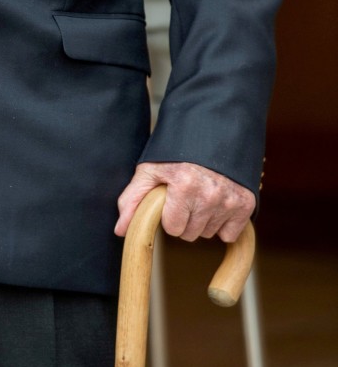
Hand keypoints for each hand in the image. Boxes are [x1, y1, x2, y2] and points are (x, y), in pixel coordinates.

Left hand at [114, 161, 254, 242]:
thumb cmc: (176, 152)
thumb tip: (120, 231)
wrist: (211, 132)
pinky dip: (223, 223)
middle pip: (191, 234)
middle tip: (185, 196)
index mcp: (184, 186)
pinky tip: (216, 204)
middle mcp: (210, 195)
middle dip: (185, 219)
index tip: (171, 199)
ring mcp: (230, 200)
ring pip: (209, 233)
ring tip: (200, 195)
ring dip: (203, 220)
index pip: (173, 228)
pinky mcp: (246, 203)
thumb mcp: (150, 169)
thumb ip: (132, 199)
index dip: (168, 215)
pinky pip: (229, 234)